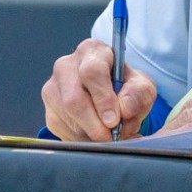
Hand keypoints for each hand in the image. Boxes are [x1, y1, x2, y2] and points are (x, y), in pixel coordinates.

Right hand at [42, 38, 156, 140]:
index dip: (103, 99)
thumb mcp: (141, 87)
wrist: (114, 99)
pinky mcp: (50, 112)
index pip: (92, 72)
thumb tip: (125, 108)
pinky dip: (83, 139)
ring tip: (109, 135)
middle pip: (73, 99)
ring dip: (91, 134)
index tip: (114, 120)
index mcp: (91, 51)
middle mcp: (66, 66)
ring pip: (67, 119)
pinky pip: (63, 131)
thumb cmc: (126, 88)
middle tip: (112, 136)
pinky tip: (96, 135)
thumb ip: (138, 94)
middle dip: (95, 124)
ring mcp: (53, 89)